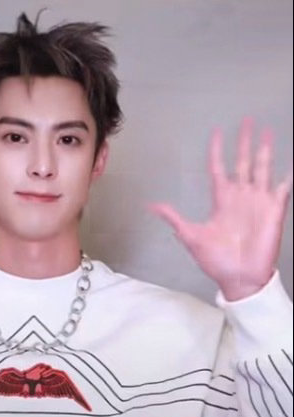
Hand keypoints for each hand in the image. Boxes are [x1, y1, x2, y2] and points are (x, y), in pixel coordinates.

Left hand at [148, 118, 292, 300]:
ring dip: (265, 151)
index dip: (217, 151)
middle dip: (244, 142)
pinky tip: (291, 163)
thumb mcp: (191, 236)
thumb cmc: (216, 261)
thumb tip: (152, 206)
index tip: (217, 133)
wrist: (239, 278)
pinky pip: (284, 188)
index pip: (219, 168)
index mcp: (222, 201)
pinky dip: (288, 176)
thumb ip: (174, 218)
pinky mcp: (275, 211)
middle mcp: (241, 197)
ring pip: (263, 169)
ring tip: (267, 132)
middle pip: (243, 162)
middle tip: (247, 121)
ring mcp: (259, 202)